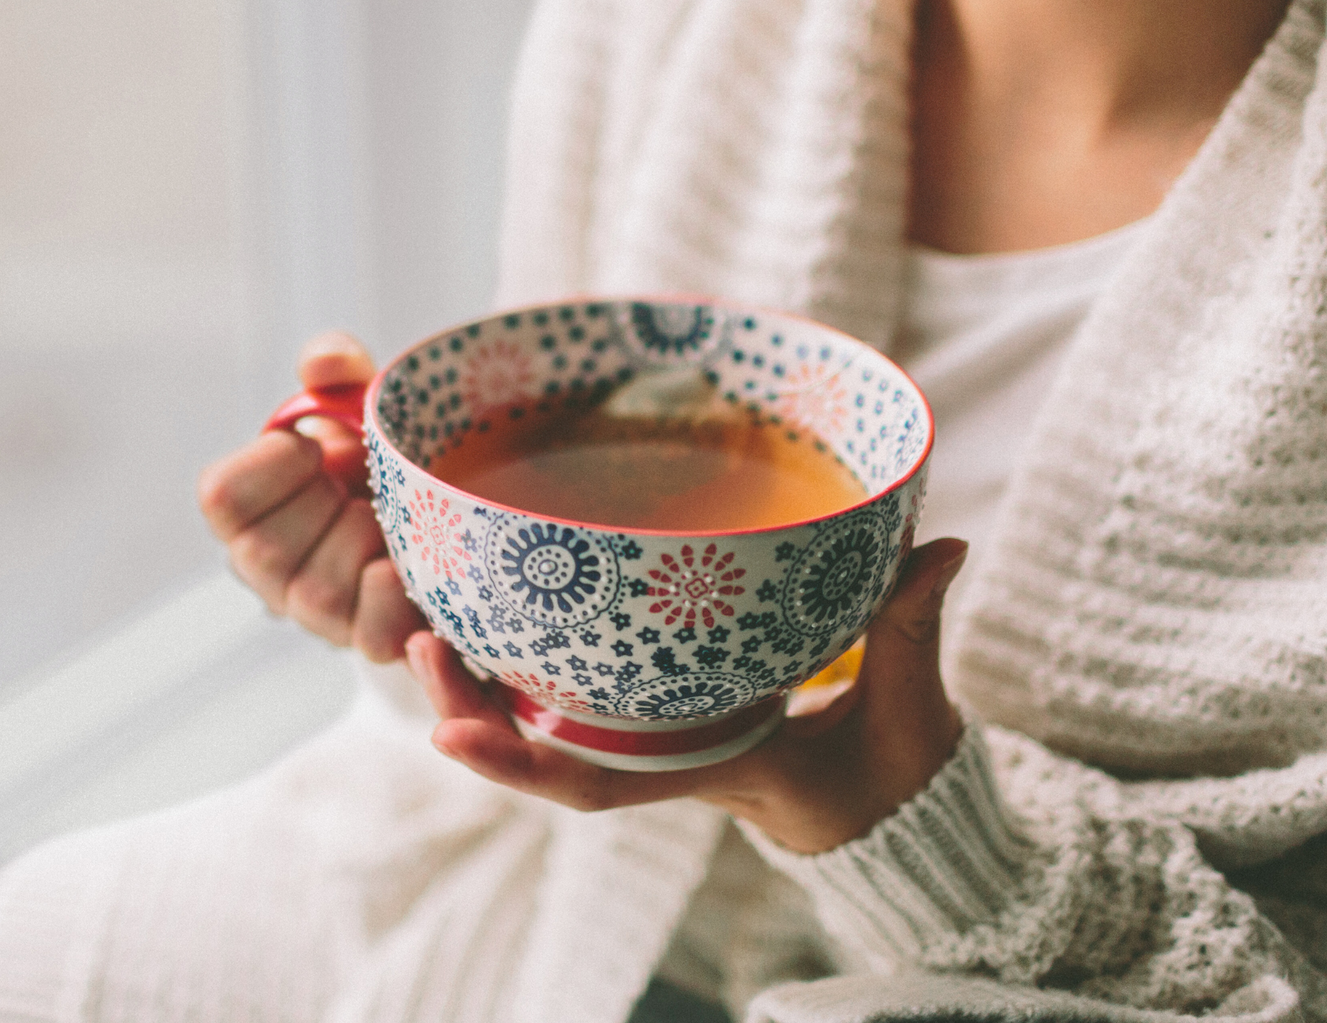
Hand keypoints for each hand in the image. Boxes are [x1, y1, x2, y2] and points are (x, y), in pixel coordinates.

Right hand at [197, 331, 425, 661]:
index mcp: (251, 508)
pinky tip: (416, 585)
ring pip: (320, 592)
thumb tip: (327, 363)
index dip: (271, 465)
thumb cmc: (379, 454)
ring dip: (367, 542)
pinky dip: (399, 608)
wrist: (447, 506)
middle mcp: (272, 570)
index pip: (222, 497)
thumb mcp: (356, 400)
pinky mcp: (376, 639)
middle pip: (266, 553)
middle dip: (324, 504)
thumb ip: (334, 365)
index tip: (312, 446)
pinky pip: (376, 639)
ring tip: (397, 517)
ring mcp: (322, 614)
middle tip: (364, 482)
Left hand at [406, 537, 967, 853]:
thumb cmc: (896, 770)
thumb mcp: (910, 707)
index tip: (449, 734)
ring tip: (423, 620)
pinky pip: (587, 691)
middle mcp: (671, 754)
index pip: (606, 783)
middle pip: (549, 748)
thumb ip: (913, 625)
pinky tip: (493, 612)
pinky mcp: (672, 706)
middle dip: (473, 704)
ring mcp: (665, 733)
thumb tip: (940, 547)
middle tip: (415, 640)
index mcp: (715, 766)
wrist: (899, 808)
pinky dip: (531, 661)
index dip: (525, 762)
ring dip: (483, 678)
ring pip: (553, 718)